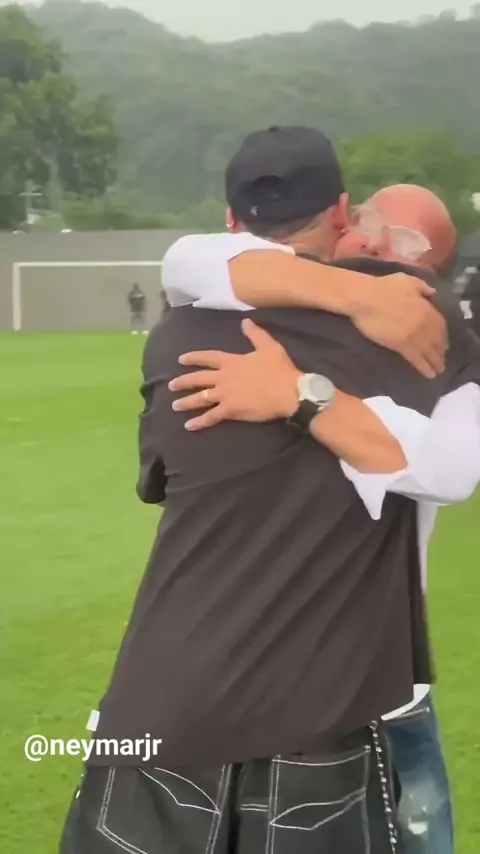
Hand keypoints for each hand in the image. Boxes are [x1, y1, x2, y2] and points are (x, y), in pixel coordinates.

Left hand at [169, 319, 300, 430]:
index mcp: (232, 362)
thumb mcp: (269, 347)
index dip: (194, 357)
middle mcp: (224, 377)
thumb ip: (255, 334)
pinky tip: (188, 426)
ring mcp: (225, 394)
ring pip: (200, 398)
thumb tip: (245, 321)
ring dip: (186, 402)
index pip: (208, 357)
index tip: (181, 359)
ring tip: (175, 406)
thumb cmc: (280, 370)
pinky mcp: (230, 410)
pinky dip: (199, 422)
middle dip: (183, 381)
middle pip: (198, 379)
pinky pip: (211, 417)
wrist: (288, 392)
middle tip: (171, 385)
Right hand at [352, 274, 446, 377]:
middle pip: (437, 341)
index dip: (443, 337)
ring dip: (435, 362)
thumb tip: (432, 293)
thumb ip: (422, 287)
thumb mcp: (407, 280)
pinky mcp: (402, 346)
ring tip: (437, 371)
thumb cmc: (383, 287)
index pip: (441, 326)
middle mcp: (424, 323)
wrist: (365, 298)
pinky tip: (428, 374)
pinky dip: (424, 367)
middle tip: (441, 361)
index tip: (444, 344)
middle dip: (440, 352)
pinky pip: (417, 359)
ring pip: (429, 352)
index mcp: (426, 308)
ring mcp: (414, 336)